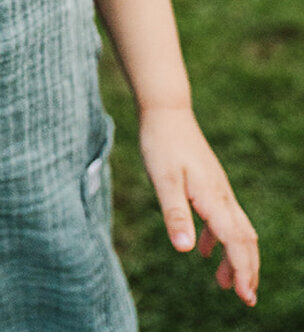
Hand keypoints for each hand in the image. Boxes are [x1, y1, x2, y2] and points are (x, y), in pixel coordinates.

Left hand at [140, 105, 258, 306]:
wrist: (166, 111)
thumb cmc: (161, 144)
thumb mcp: (163, 179)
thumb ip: (175, 214)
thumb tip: (185, 250)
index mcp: (212, 198)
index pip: (235, 241)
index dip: (243, 270)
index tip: (247, 296)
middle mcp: (221, 195)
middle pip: (244, 238)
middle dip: (247, 269)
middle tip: (247, 298)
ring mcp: (216, 188)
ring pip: (235, 229)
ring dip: (234, 257)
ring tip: (224, 283)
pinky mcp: (208, 183)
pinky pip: (221, 217)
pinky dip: (217, 238)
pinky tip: (201, 248)